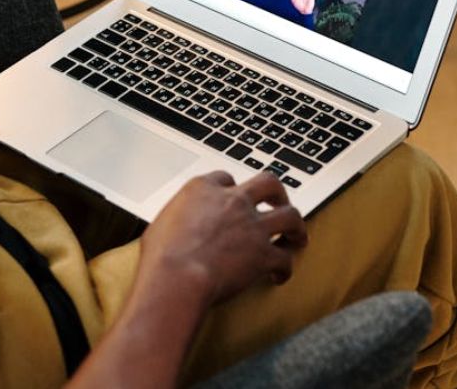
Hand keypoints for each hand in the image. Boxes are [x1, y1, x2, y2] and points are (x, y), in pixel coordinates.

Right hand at [138, 171, 307, 307]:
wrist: (176, 278)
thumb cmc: (160, 256)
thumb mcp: (161, 224)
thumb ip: (177, 218)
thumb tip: (176, 228)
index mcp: (203, 189)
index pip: (225, 178)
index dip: (232, 188)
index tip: (234, 197)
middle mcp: (232, 201)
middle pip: (268, 183)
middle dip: (277, 193)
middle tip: (278, 202)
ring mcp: (252, 226)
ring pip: (290, 216)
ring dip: (296, 226)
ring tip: (296, 236)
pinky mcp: (263, 254)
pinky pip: (285, 259)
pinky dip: (285, 268)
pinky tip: (279, 275)